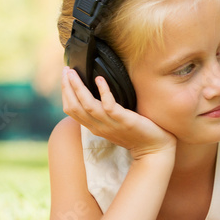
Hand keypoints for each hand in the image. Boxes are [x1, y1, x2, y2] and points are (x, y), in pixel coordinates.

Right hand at [61, 67, 175, 163]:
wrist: (154, 149)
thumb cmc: (137, 134)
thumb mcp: (115, 123)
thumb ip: (105, 112)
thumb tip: (99, 92)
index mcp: (95, 126)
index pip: (71, 110)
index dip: (65, 93)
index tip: (65, 76)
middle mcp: (99, 126)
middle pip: (74, 107)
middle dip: (67, 87)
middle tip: (65, 70)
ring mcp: (110, 124)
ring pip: (87, 105)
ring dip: (78, 88)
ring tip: (74, 73)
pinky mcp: (124, 121)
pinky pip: (109, 106)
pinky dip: (103, 91)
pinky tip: (100, 79)